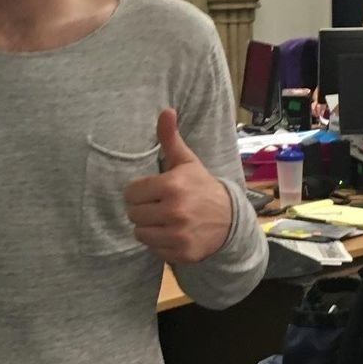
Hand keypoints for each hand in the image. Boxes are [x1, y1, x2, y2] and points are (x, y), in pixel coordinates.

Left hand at [123, 108, 231, 263]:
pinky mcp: (182, 253)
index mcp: (172, 185)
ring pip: (140, 233)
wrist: (231, 219)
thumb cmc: (201, 187)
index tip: (151, 191)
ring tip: (163, 219)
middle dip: (142, 209)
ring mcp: (179, 234)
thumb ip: (170, 138)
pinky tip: (172, 233)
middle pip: (133, 213)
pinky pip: (153, 249)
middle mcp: (175, 211)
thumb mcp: (186, 162)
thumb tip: (165, 110)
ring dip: (148, 227)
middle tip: (157, 206)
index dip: (138, 191)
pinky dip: (159, 243)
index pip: (131, 192)